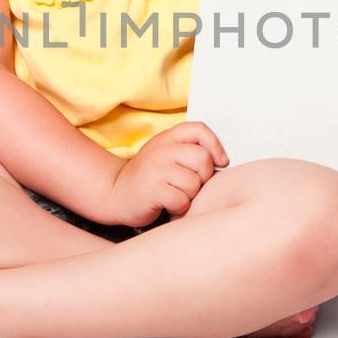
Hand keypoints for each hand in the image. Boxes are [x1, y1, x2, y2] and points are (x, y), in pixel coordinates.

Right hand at [92, 121, 229, 227]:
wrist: (115, 194)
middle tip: (189, 184)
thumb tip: (222, 160)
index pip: (199, 130)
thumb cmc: (149, 177)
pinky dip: (179, 207)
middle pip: (203, 159)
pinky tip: (167, 204)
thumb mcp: (166, 155)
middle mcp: (161, 149)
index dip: (215, 145)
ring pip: (194, 183)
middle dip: (203, 177)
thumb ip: (188, 151)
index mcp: (167, 138)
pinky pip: (182, 200)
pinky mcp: (152, 189)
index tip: (220, 161)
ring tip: (174, 194)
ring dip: (189, 195)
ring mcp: (155, 168)